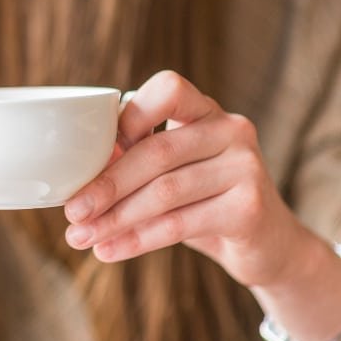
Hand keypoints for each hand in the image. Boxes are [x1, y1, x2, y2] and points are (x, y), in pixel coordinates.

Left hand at [63, 70, 309, 287]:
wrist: (268, 245)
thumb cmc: (205, 201)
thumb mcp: (171, 174)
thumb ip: (136, 160)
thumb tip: (80, 170)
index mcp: (206, 111)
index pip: (168, 89)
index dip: (128, 116)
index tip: (93, 152)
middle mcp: (231, 129)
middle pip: (156, 151)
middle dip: (106, 184)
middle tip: (72, 212)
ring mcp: (245, 166)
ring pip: (164, 192)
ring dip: (115, 218)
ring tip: (81, 237)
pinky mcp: (248, 207)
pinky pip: (179, 224)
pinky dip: (137, 240)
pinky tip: (109, 251)